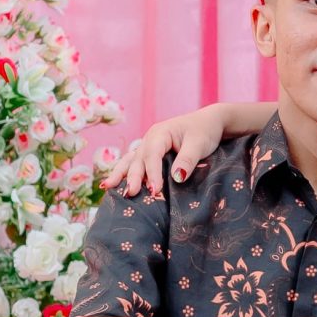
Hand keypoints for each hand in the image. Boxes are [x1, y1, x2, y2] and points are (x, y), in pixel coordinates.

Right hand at [104, 103, 227, 197]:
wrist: (209, 122)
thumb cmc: (204, 131)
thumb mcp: (199, 144)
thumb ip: (187, 160)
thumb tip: (177, 177)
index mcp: (160, 133)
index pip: (152, 155)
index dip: (152, 173)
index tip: (154, 190)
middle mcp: (149, 139)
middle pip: (137, 159)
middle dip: (132, 177)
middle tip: (130, 194)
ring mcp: (147, 147)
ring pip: (129, 161)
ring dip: (119, 174)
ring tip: (107, 187)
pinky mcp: (150, 155)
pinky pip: (133, 164)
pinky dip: (124, 174)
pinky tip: (114, 185)